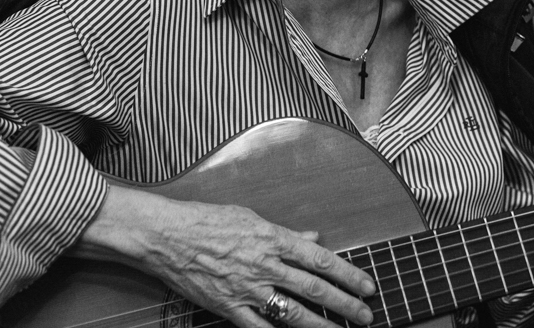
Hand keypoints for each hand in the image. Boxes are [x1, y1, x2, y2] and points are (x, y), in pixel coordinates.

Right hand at [75, 185, 374, 327]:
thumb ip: (286, 233)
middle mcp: (264, 264)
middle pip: (313, 288)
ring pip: (292, 312)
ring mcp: (247, 288)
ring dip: (321, 325)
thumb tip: (314, 238)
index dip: (348, 274)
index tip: (367, 285)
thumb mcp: (251, 217)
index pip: (319, 259)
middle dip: (344, 303)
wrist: (166, 235)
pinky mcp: (228, 307)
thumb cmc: (207, 220)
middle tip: (366, 314)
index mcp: (272, 238)